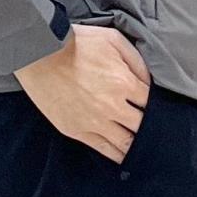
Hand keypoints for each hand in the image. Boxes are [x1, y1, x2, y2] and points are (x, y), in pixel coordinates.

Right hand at [14, 23, 151, 162]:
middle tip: (154, 129)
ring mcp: (93, 122)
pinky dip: (116, 155)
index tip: (156, 107)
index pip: (152, 103)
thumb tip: (149, 81)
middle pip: (142, 126)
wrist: (39, 54)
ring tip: (142, 147)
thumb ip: (136, 60)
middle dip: (149, 126)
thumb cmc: (76, 43)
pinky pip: (103, 149)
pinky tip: (123, 156)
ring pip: (125, 143)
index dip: (157, 105)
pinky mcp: (76, 131)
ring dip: (136, 145)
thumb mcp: (113, 39)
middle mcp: (112, 107)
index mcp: (123, 83)